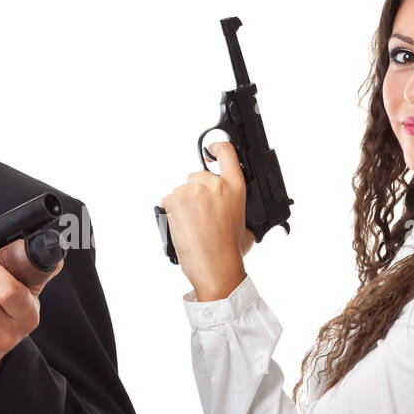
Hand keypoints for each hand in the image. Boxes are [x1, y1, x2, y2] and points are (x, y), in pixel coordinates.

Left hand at [158, 140, 254, 300]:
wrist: (215, 267)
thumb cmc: (230, 252)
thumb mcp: (246, 226)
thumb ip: (238, 210)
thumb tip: (234, 214)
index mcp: (235, 187)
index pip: (227, 153)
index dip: (216, 147)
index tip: (211, 147)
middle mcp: (215, 185)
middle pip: (196, 176)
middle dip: (195, 193)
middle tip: (200, 216)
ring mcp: (193, 191)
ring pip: (180, 191)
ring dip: (182, 205)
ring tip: (192, 226)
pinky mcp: (176, 201)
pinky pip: (167, 201)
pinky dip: (170, 213)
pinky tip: (181, 227)